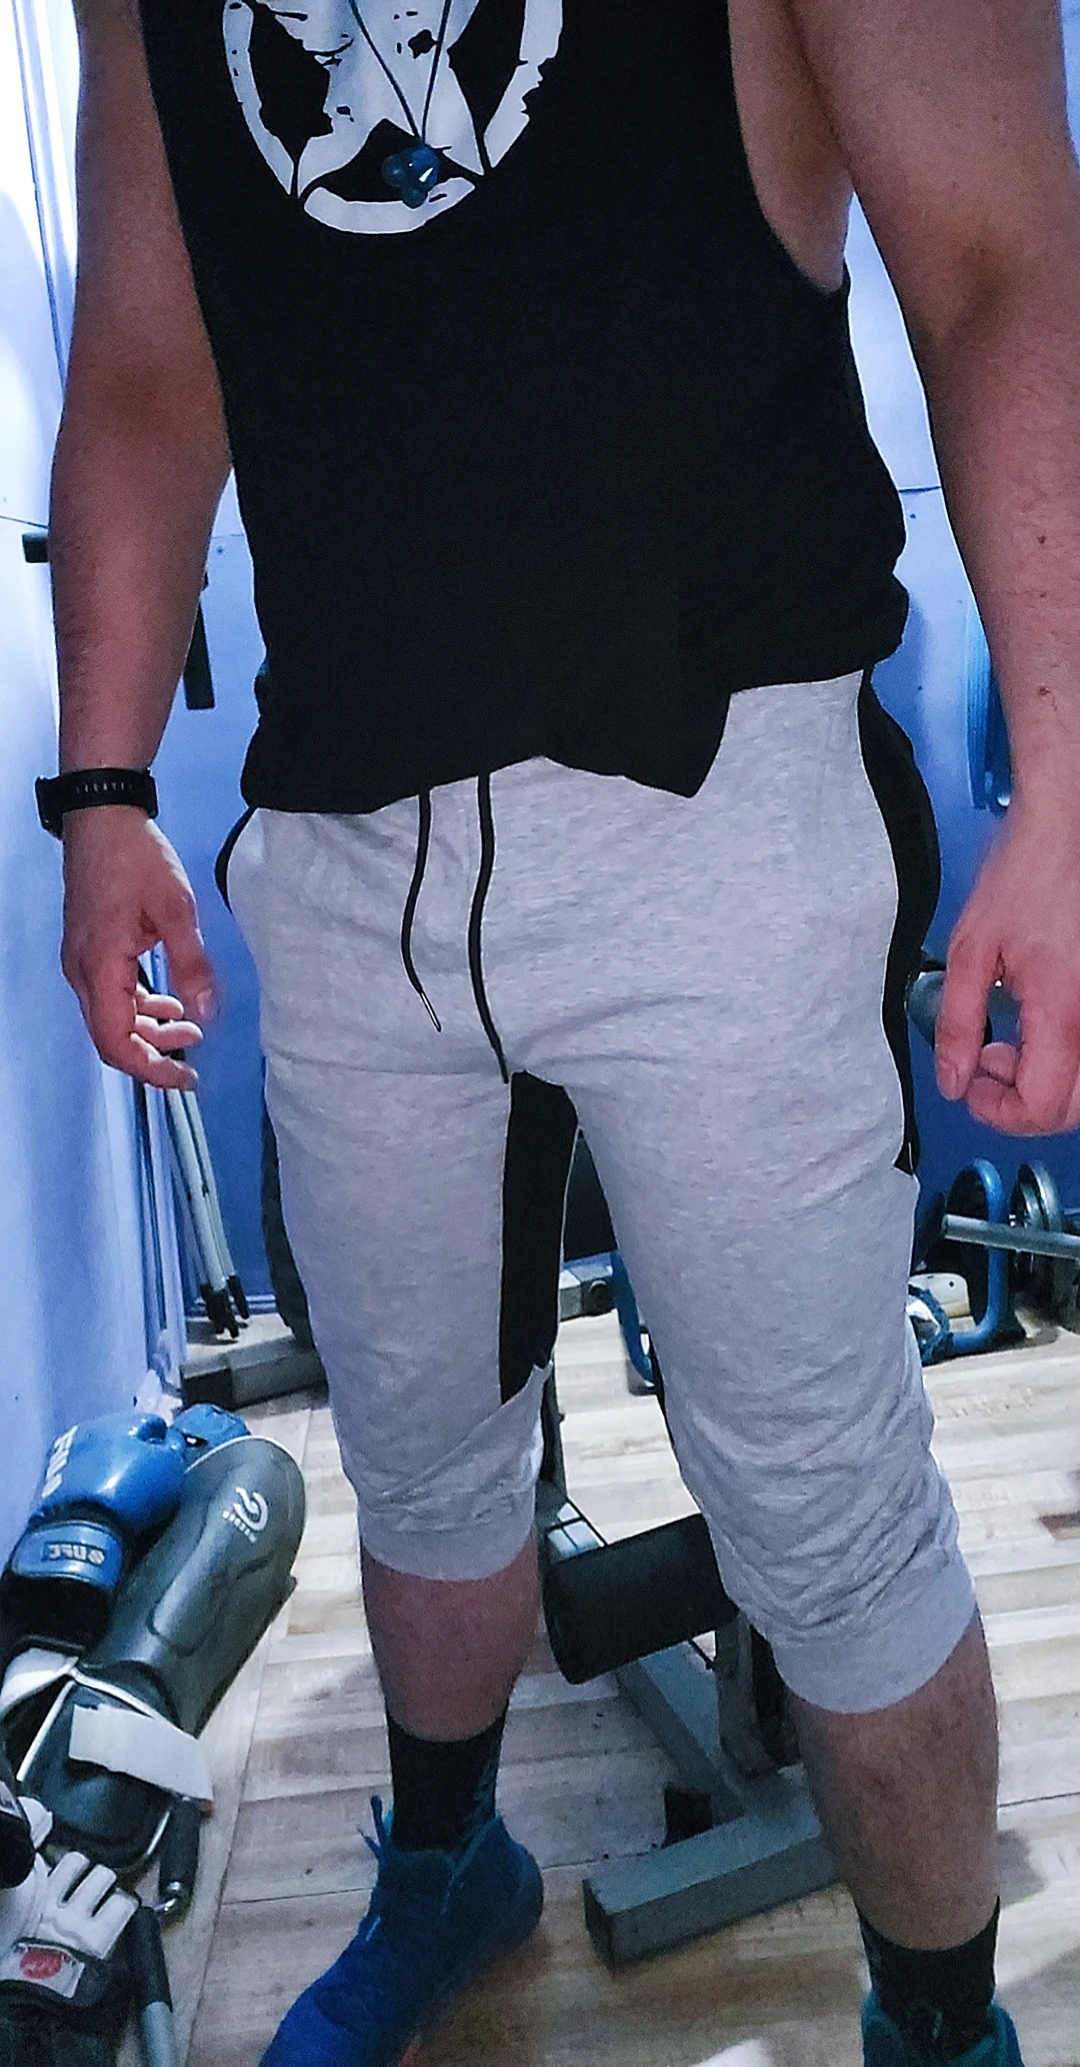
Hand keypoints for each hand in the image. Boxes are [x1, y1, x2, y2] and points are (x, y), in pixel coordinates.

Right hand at [61, 806, 215, 1089]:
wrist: (103, 817)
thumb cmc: (135, 857)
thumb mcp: (176, 910)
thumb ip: (192, 965)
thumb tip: (208, 1013)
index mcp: (100, 966)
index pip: (115, 1042)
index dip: (149, 1070)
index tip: (184, 1079)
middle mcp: (83, 971)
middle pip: (111, 1037)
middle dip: (152, 1056)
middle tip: (193, 1064)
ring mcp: (82, 961)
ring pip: (111, 1017)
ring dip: (149, 1031)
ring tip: (191, 1031)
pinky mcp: (90, 949)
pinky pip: (111, 995)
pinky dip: (140, 1007)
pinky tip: (170, 1004)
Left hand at [935, 806, 1079, 1133]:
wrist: (1067, 832)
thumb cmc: (1023, 877)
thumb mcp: (970, 951)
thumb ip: (957, 1023)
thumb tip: (953, 1079)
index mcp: (1061, 1012)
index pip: (1041, 1106)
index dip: (999, 1113)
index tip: (970, 1088)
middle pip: (1069, 1108)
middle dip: (1020, 1105)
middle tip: (984, 1067)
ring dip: (1044, 1086)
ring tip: (1004, 1048)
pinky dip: (1061, 1061)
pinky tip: (1032, 1030)